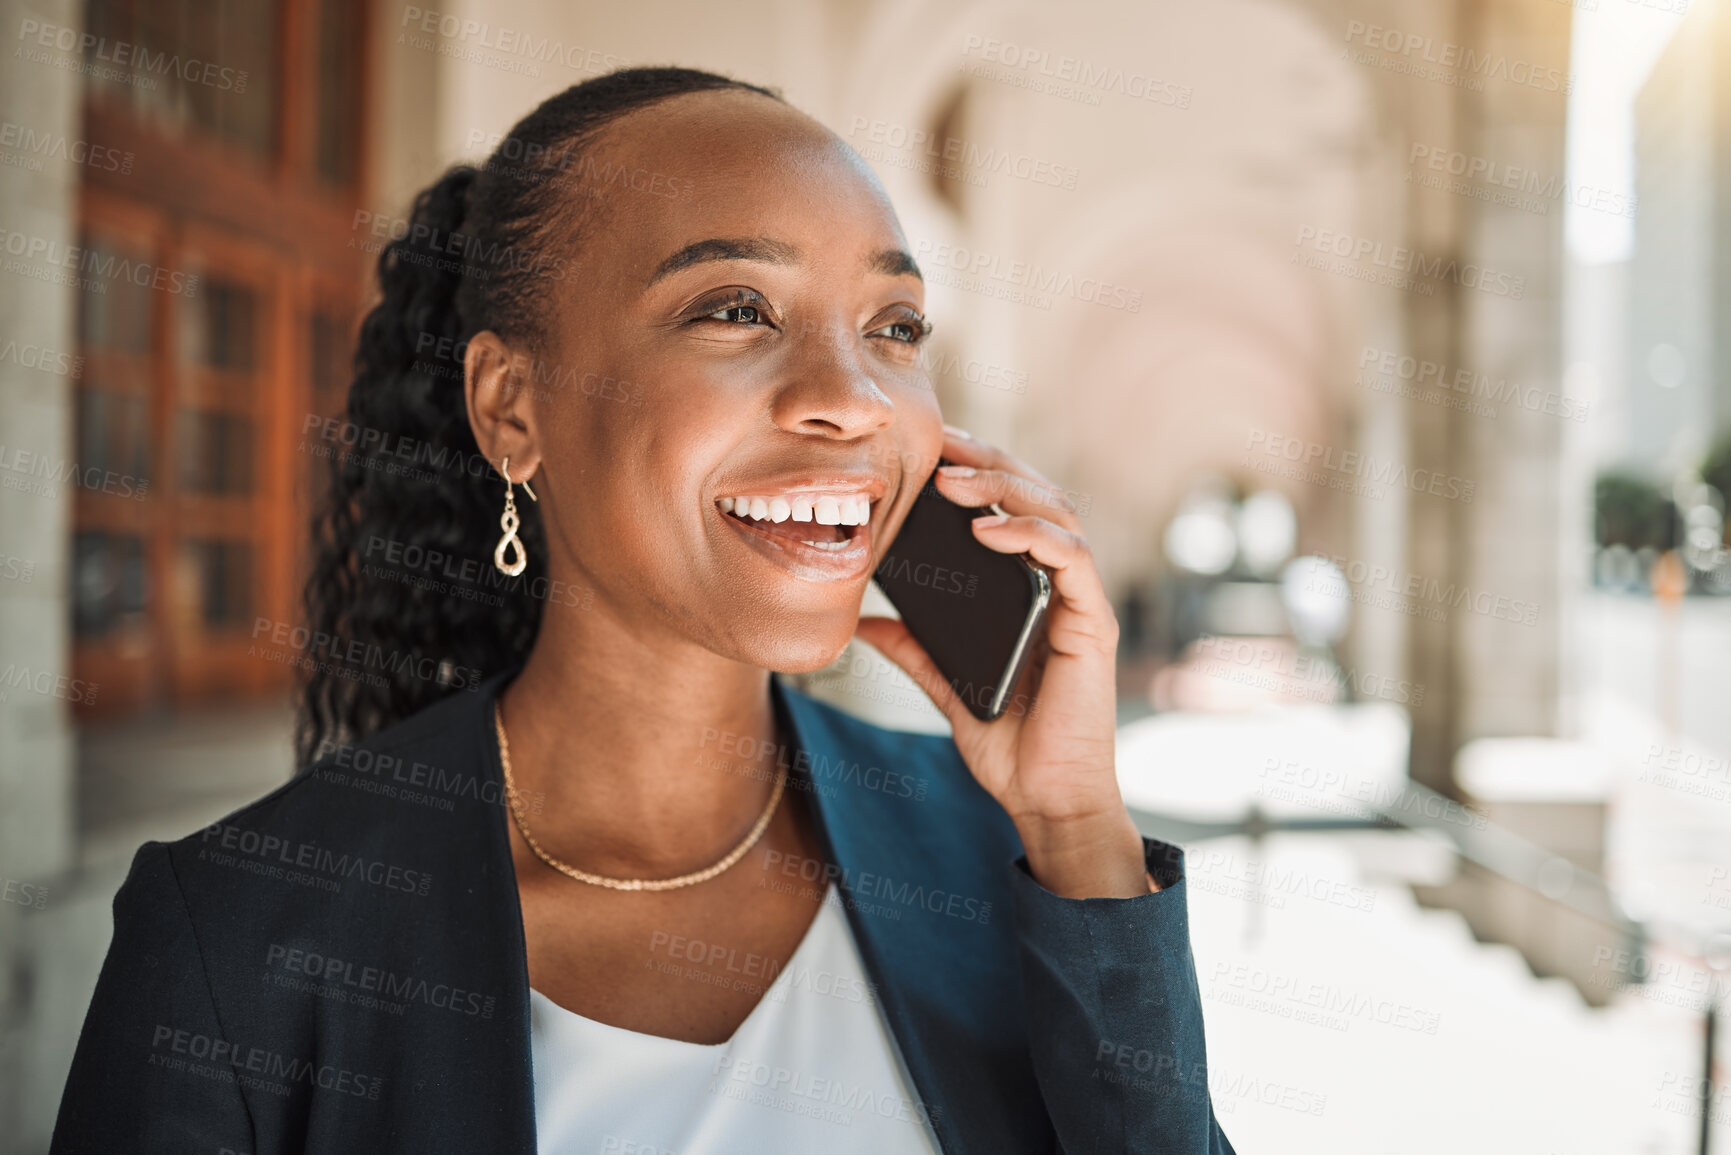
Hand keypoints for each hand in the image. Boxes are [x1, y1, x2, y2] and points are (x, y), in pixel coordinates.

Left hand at [855, 426, 1151, 897]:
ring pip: (1058, 513)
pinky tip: (988, 530)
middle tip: (937, 444)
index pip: (1009, 508)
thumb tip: (857, 621)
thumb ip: (911, 648)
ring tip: (953, 482)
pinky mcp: (1092, 624)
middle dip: (987, 461)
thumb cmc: (1010, 745)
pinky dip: (1032, 535)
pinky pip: (1073, 560)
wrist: (1047, 801)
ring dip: (1006, 487)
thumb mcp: (945, 685)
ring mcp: (1079, 602)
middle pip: (1036, 495)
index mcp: (1029, 590)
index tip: (925, 449)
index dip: (975, 470)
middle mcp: (1060, 586)